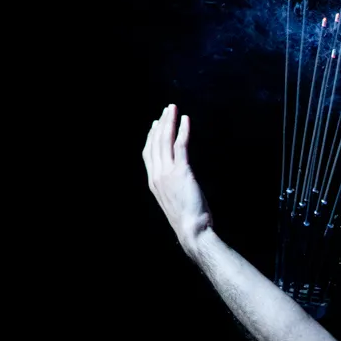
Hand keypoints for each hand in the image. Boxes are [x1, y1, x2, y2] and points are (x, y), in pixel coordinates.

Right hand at [142, 104, 211, 247]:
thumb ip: (172, 187)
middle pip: (155, 143)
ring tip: (172, 109)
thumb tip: (179, 178)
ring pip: (165, 141)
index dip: (151, 137)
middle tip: (166, 110)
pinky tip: (185, 120)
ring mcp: (167, 173)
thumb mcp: (174, 201)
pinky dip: (182, 131)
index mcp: (153, 182)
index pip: (148, 154)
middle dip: (160, 124)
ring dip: (169, 122)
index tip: (156, 125)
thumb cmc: (188, 221)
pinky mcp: (181, 172)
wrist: (192, 231)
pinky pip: (180, 146)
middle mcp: (157, 175)